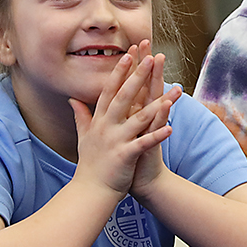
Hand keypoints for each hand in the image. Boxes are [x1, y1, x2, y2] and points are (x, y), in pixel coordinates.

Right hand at [69, 45, 172, 196]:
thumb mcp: (84, 136)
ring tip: (174, 91)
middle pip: (124, 97)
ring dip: (157, 104)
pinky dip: (157, 135)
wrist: (90, 191)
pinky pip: (144, 143)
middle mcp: (106, 127)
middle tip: (150, 59)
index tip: (127, 55)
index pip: (109, 91)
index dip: (119, 73)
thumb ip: (81, 116)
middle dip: (138, 77)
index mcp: (99, 121)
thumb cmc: (90, 164)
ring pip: (139, 118)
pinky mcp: (125, 156)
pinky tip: (171, 127)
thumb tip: (72, 99)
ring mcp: (116, 141)